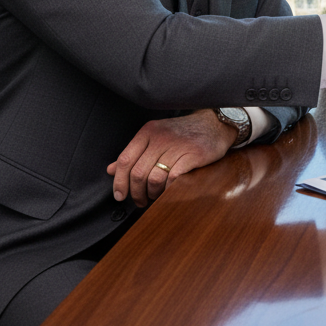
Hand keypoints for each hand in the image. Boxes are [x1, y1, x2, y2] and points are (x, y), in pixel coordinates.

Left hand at [106, 109, 237, 207]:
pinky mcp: (194, 155)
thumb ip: (134, 153)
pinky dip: (168, 190)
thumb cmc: (183, 133)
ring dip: (152, 193)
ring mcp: (178, 146)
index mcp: (148, 132)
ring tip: (155, 196)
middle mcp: (161, 137)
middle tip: (141, 201)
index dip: (119, 181)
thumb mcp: (156, 136)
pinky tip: (169, 192)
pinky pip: (173, 179)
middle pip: (138, 173)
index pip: (125, 160)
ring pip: (154, 178)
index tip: (120, 196)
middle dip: (136, 193)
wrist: (215, 124)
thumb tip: (110, 170)